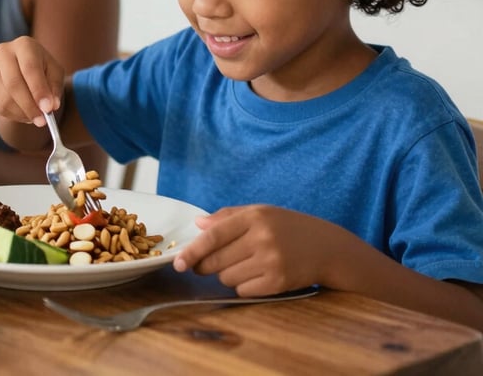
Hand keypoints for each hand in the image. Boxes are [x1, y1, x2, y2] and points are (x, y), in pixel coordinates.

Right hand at [0, 36, 64, 126]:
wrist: (22, 68)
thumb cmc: (42, 69)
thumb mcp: (54, 73)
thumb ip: (55, 87)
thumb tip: (51, 106)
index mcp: (24, 44)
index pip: (29, 68)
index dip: (38, 90)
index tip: (48, 109)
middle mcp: (3, 52)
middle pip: (13, 83)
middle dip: (29, 106)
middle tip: (42, 121)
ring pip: (4, 97)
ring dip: (21, 113)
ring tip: (34, 117)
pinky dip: (12, 115)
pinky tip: (23, 114)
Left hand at [173, 204, 341, 295]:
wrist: (326, 246)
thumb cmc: (286, 227)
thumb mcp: (259, 212)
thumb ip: (227, 217)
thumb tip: (197, 224)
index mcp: (254, 217)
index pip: (214, 235)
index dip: (193, 250)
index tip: (178, 263)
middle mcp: (262, 238)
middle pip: (216, 260)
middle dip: (206, 265)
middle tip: (206, 264)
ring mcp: (271, 261)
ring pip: (228, 278)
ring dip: (228, 275)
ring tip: (244, 264)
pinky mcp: (278, 283)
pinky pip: (243, 291)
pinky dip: (244, 286)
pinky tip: (257, 275)